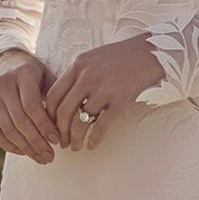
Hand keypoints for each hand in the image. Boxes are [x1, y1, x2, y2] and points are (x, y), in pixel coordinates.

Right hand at [0, 53, 60, 163]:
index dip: (44, 126)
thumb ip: (56, 95)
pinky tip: (24, 153)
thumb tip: (70, 122)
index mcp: (22, 75)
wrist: (2, 63)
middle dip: (37, 142)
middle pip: (20, 121)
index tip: (57, 140)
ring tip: (41, 158)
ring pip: (8, 130)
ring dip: (26, 148)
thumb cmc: (31, 73)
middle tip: (50, 156)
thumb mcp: (46, 75)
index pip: (32, 106)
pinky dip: (10, 146)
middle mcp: (3, 86)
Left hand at [42, 35, 165, 150]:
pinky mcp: (121, 101)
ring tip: (76, 147)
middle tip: (62, 142)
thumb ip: (76, 75)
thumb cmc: (120, 57)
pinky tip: (92, 145)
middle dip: (60, 132)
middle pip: (64, 112)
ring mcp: (104, 90)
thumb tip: (62, 99)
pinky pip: (101, 127)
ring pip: (80, 122)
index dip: (49, 115)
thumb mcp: (92, 58)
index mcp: (77, 66)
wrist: (149, 53)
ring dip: (75, 139)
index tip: (51, 125)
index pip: (53, 95)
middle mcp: (87, 78)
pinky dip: (94, 139)